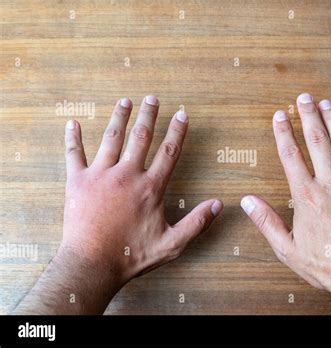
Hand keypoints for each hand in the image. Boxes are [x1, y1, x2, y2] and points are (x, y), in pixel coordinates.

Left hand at [14, 96, 222, 313]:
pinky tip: (72, 123)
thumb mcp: (172, 244)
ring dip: (119, 118)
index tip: (182, 115)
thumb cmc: (132, 255)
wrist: (92, 264)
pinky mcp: (78, 182)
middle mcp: (127, 175)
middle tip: (152, 98)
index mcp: (150, 188)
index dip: (177, 132)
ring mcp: (101, 175)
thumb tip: (218, 205)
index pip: (168, 153)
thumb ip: (196, 223)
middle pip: (140, 138)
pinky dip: (72, 138)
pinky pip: (74, 154)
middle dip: (148, 116)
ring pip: (111, 139)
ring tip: (124, 102)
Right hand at [241, 93, 330, 313]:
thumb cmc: (329, 264)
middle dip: (308, 116)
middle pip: (316, 141)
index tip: (279, 115)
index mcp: (306, 195)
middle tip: (304, 98)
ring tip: (327, 103)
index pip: (290, 155)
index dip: (283, 132)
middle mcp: (329, 182)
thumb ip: (266, 222)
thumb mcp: (288, 249)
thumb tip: (246, 202)